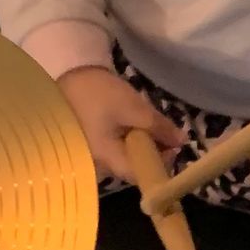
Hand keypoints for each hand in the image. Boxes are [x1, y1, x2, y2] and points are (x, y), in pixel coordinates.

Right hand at [57, 65, 183, 184]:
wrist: (68, 74)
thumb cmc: (99, 94)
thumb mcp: (134, 109)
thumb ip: (159, 128)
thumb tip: (182, 141)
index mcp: (107, 160)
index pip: (141, 176)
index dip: (160, 164)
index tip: (172, 146)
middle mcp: (98, 165)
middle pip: (134, 168)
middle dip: (152, 152)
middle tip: (163, 132)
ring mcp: (94, 156)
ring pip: (126, 158)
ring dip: (141, 144)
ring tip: (148, 126)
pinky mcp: (92, 146)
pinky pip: (116, 150)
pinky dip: (129, 140)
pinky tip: (132, 126)